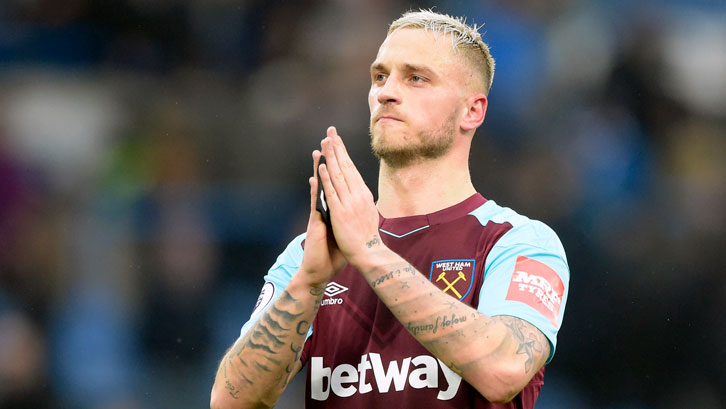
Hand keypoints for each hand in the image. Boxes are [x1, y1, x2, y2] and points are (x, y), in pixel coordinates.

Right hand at [299, 150, 345, 287]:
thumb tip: (361, 211)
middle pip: (328, 178)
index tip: (342, 148)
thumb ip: (350, 219)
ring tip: (319, 150)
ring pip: (320, 186)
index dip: (340, 165)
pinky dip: (315, 190)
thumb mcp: (345, 232)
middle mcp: (326, 207)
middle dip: (329, 159)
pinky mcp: (315, 223)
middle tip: (329, 139)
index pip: (338, 182)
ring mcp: (320, 214)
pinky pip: (315, 203)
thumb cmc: (334, 253)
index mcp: (335, 208)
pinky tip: (315, 177)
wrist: (321, 270)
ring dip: (319, 168)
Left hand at [318, 127, 385, 270]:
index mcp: (363, 194)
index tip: (337, 139)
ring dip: (331, 158)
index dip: (343, 152)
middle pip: (345, 166)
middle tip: (331, 131)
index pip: (352, 168)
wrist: (369, 253)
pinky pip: (332, 193)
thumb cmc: (367, 236)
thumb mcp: (369, 213)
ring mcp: (349, 203)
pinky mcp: (340, 213)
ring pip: (338, 175)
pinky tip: (322, 167)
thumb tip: (363, 192)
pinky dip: (327, 179)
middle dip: (337, 148)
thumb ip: (363, 201)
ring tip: (325, 142)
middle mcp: (357, 195)